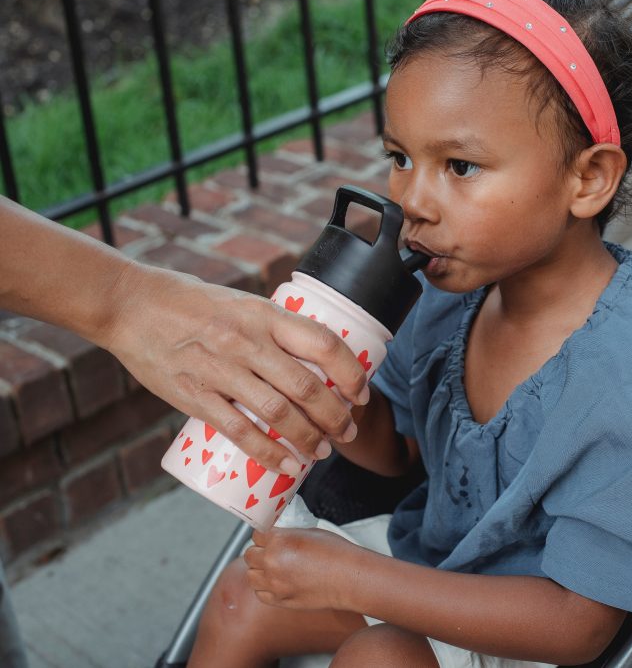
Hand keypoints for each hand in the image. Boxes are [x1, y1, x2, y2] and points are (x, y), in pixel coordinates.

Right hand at [100, 263, 369, 474]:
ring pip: (278, 413)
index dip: (352, 374)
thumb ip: (273, 330)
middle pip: (307, 387)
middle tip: (347, 433)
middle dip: (336, 417)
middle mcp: (247, 341)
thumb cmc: (190, 303)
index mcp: (265, 315)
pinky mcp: (194, 395)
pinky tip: (288, 466)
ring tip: (322, 452)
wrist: (130, 306)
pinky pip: (239, 431)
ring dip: (309, 438)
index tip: (362, 395)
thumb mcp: (242, 304)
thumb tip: (312, 360)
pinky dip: (269, 453)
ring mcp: (220, 369)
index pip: (324, 344)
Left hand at [245, 526, 359, 609]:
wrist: (348, 578)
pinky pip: (260, 593)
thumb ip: (288, 535)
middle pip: (249, 555)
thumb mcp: (309, 533)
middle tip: (272, 552)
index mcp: (279, 541)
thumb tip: (277, 537)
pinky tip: (278, 582)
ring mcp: (274, 583)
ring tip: (274, 568)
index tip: (269, 537)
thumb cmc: (336, 553)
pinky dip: (265, 587)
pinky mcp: (279, 600)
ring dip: (259, 570)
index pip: (256, 535)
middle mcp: (271, 562)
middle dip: (259, 552)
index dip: (264, 535)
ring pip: (251, 575)